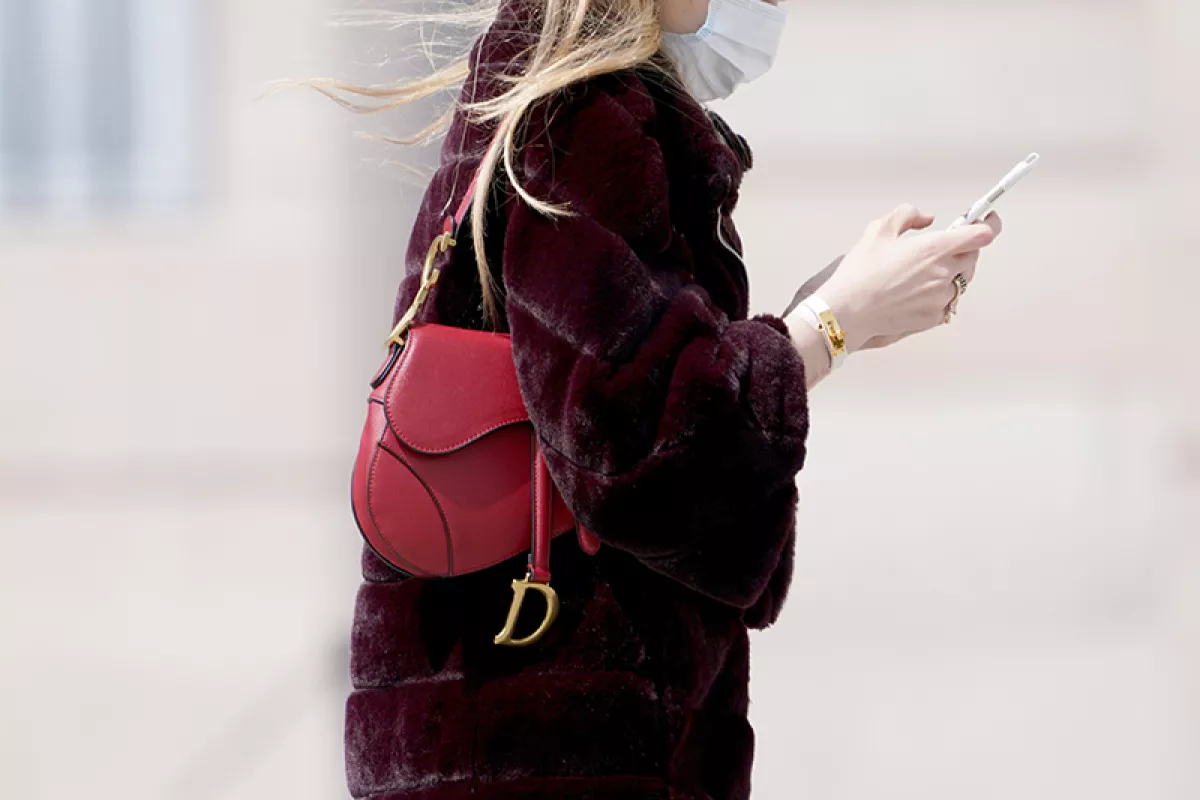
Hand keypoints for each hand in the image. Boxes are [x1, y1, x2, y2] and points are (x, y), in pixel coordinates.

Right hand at [818, 205, 1002, 350]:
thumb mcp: (878, 230)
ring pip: (960, 281)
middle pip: (973, 257)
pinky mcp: (933, 317)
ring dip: (950, 273)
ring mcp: (941, 298)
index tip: (985, 219)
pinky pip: (948, 303)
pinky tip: (915, 293)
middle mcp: (944, 273)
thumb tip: (926, 218)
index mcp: (935, 248)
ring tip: (920, 274)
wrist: (848, 312)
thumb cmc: (860, 273)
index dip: (987, 223)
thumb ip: (907, 215)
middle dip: (963, 249)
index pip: (982, 234)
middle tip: (939, 248)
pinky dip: (939, 295)